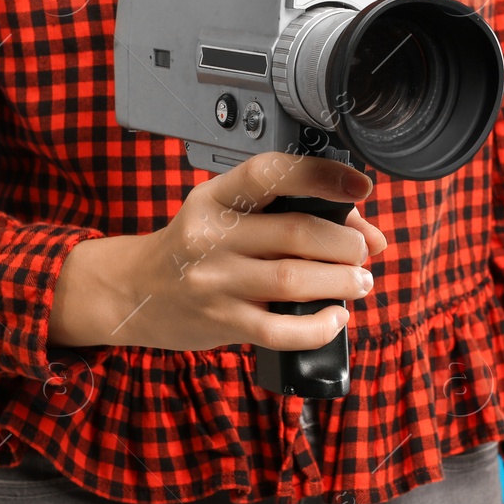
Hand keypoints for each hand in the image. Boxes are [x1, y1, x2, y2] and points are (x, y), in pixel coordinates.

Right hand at [49, 151, 387, 351]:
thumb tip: (368, 235)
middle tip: (361, 251)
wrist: (134, 291)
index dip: (323, 176)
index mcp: (215, 197)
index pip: (271, 173)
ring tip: (359, 282)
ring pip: (293, 279)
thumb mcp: (228, 216)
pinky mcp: (221, 322)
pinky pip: (280, 330)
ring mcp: (214, 282)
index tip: (358, 186)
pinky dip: (319, 326)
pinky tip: (335, 317)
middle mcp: (211, 235)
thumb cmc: (194, 248)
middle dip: (345, 243)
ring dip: (341, 282)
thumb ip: (291, 214)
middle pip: (296, 232)